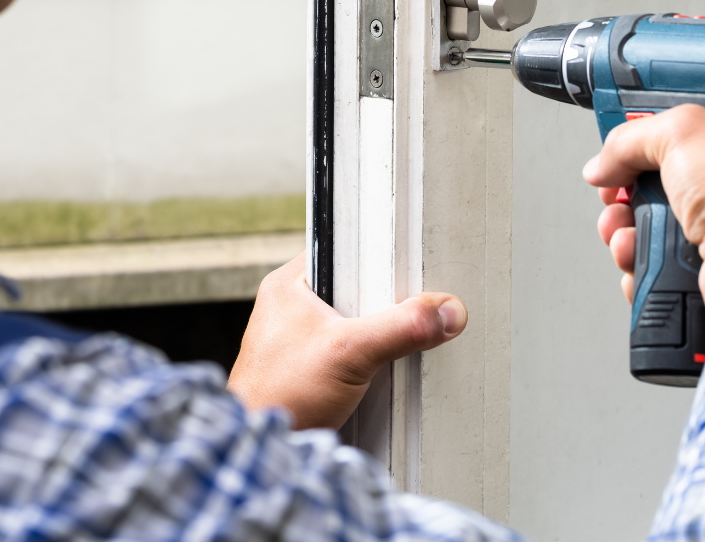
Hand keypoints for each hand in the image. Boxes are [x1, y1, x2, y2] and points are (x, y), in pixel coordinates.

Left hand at [227, 252, 466, 429]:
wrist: (262, 452)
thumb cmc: (278, 396)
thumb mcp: (350, 353)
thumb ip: (400, 328)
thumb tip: (441, 313)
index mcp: (288, 284)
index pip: (343, 252)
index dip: (377, 259)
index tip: (407, 271)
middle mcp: (291, 307)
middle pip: (355, 290)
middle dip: (382, 304)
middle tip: (403, 313)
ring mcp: (300, 340)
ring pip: (354, 324)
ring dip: (375, 337)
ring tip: (388, 346)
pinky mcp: (311, 369)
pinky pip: (350, 352)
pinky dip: (367, 362)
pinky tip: (375, 373)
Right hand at [584, 104, 704, 326]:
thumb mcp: (683, 131)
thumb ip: (632, 137)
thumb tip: (604, 163)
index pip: (683, 136)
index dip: (646, 141)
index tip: (619, 150)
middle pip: (659, 185)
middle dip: (625, 191)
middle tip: (615, 192)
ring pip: (651, 229)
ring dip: (625, 231)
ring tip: (624, 231)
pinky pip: (656, 267)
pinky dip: (638, 265)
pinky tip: (638, 257)